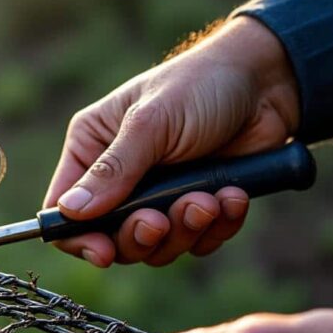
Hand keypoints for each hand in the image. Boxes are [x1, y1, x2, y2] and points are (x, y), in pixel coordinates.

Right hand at [43, 17, 299, 266]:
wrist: (268, 81)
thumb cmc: (200, 85)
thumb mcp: (151, 122)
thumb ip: (114, 169)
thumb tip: (71, 211)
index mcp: (93, 148)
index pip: (64, 208)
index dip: (77, 237)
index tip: (103, 252)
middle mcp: (120, 178)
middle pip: (111, 238)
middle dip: (141, 236)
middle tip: (162, 221)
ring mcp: (160, 196)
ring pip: (157, 248)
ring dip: (185, 231)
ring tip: (209, 199)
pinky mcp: (199, 208)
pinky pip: (198, 243)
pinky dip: (217, 227)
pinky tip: (233, 196)